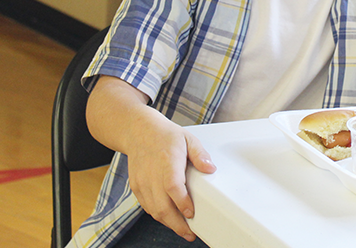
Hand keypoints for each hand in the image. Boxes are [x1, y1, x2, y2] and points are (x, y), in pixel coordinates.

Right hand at [126, 114, 216, 241]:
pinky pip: (147, 207)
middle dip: (177, 224)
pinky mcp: (136, 187)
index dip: (182, 203)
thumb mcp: (188, 138)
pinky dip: (159, 215)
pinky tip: (170, 218)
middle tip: (190, 233)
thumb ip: (200, 154)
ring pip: (154, 211)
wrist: (139, 131)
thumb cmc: (165, 135)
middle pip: (162, 206)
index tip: (191, 213)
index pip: (173, 186)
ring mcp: (142, 182)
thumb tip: (211, 168)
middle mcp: (152, 174)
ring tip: (183, 230)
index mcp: (167, 160)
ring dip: (169, 223)